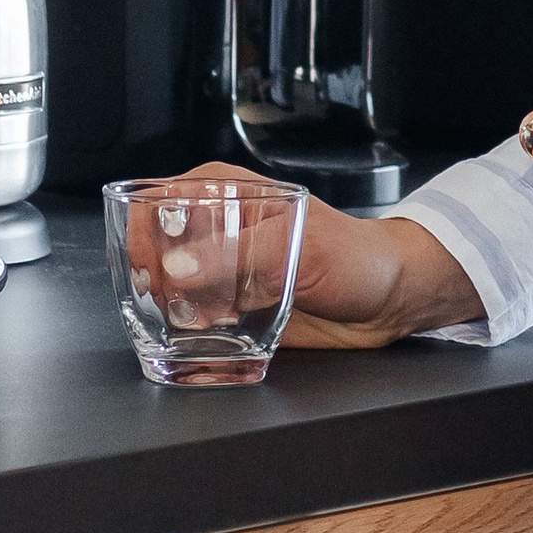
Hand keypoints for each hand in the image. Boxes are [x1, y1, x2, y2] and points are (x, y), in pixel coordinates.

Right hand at [138, 166, 479, 348]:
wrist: (389, 299)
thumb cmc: (356, 255)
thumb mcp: (299, 248)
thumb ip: (240, 257)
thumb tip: (181, 267)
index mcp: (229, 194)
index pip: (160, 200)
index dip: (143, 233)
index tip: (148, 267)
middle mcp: (219, 230)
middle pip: (157, 251)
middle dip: (157, 282)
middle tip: (180, 302)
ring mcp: (223, 272)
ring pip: (170, 292)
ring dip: (177, 314)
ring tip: (211, 320)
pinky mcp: (232, 309)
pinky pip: (194, 325)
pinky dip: (195, 337)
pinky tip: (220, 338)